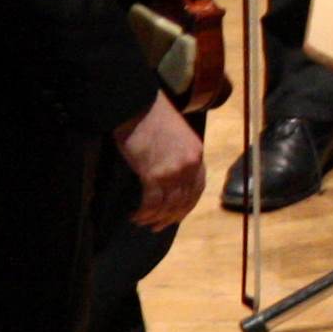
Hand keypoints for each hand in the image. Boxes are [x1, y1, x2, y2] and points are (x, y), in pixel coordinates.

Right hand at [113, 91, 206, 229]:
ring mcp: (172, 171)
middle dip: (170, 218)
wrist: (137, 104)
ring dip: (154, 218)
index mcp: (197, 155)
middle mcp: (189, 165)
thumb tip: (170, 175)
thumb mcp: (177, 135)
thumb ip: (179, 155)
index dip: (186, 206)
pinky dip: (144, 212)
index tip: (176, 215)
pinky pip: (151, 203)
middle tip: (157, 227)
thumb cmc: (153, 115)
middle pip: (183, 201)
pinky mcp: (153, 174)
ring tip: (142, 222)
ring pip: (167, 205)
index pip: (197, 189)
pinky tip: (135, 215)